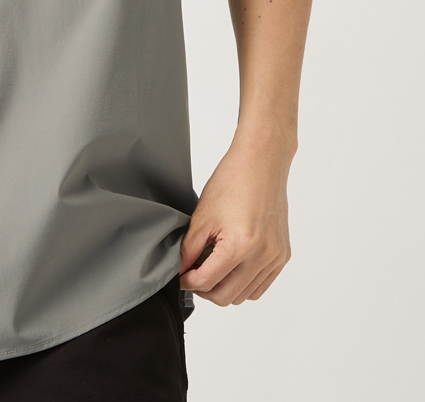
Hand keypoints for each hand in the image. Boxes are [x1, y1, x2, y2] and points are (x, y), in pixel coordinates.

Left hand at [179, 133, 293, 306]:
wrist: (261, 164)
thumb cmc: (232, 181)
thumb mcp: (202, 215)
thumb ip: (189, 249)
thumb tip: (181, 271)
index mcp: (240, 245)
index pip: (207, 282)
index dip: (188, 281)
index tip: (180, 276)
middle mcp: (262, 256)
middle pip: (226, 296)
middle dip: (204, 290)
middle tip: (192, 274)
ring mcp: (275, 258)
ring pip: (244, 296)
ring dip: (224, 289)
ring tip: (210, 269)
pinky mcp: (282, 256)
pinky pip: (260, 286)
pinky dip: (243, 285)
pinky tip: (230, 269)